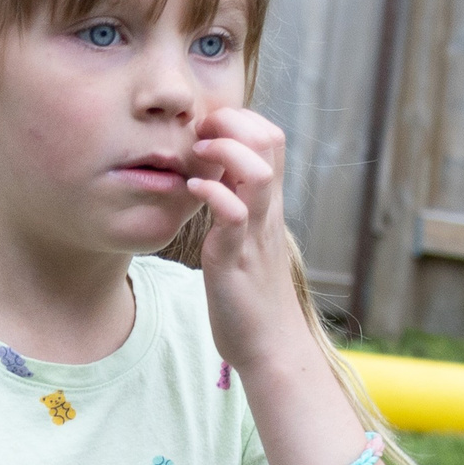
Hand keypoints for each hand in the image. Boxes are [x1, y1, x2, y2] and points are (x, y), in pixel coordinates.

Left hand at [187, 106, 312, 373]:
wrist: (270, 345)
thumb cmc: (252, 293)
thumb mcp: (244, 237)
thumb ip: (236, 205)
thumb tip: (215, 177)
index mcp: (268, 203)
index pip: (270, 136)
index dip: (239, 119)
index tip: (206, 128)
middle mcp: (268, 210)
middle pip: (270, 139)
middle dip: (232, 122)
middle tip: (199, 134)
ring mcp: (255, 232)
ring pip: (259, 171)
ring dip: (224, 152)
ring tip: (196, 157)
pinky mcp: (236, 258)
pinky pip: (234, 214)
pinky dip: (213, 194)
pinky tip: (192, 191)